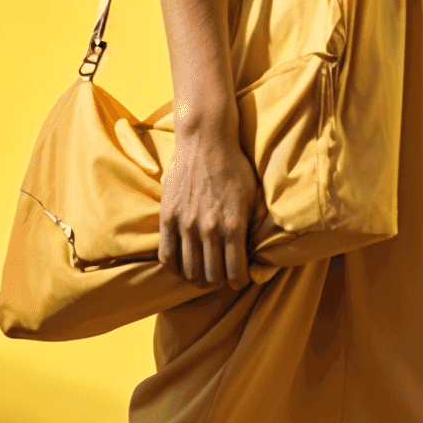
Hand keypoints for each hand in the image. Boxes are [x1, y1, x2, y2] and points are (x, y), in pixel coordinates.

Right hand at [156, 113, 257, 285]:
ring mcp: (186, 224)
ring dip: (198, 278)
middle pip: (211, 277)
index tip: (239, 278)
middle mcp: (209, 229)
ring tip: (203, 273)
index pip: (235, 273)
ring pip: (189, 271)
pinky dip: (175, 267)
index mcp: (233, 225)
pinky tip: (183, 265)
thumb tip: (255, 250)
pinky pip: (167, 256)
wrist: (206, 140)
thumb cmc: (234, 165)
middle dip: (219, 282)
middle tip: (221, 276)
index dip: (239, 281)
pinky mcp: (168, 217)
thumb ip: (254, 224)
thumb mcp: (253, 194)